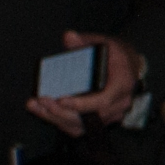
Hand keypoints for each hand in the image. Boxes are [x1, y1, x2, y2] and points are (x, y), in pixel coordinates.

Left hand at [23, 32, 142, 134]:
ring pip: (81, 125)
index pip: (103, 100)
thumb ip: (85, 41)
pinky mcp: (99, 120)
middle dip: (62, 112)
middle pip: (89, 117)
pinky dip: (58, 121)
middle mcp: (118, 103)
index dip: (82, 104)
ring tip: (36, 105)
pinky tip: (42, 111)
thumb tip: (69, 37)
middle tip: (42, 100)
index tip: (61, 99)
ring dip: (55, 118)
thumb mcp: (104, 43)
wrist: (128, 67)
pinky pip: (78, 127)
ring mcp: (110, 114)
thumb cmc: (115, 56)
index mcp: (122, 84)